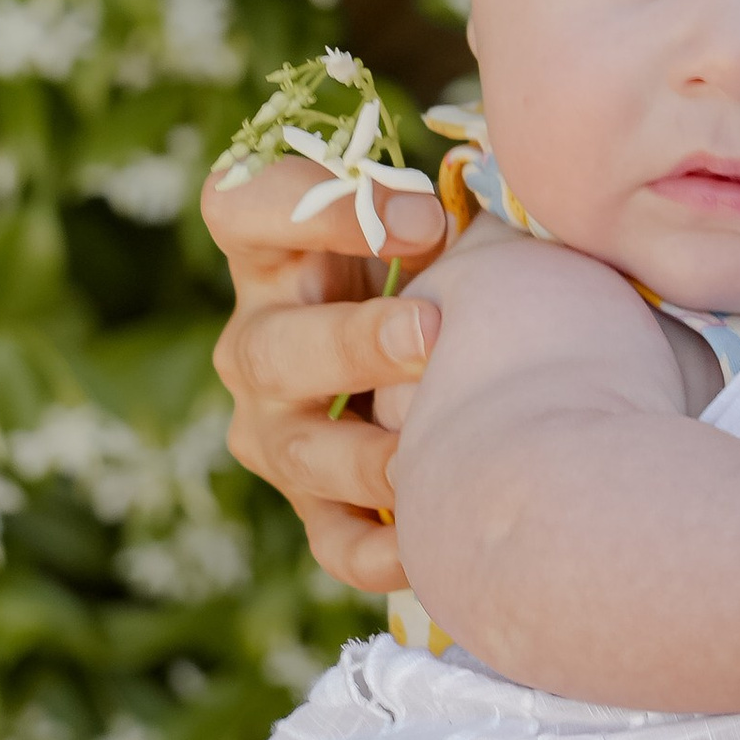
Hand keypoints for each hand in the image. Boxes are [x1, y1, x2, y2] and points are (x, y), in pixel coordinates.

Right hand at [201, 153, 449, 590]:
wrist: (467, 366)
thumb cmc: (449, 270)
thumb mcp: (443, 225)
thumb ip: (457, 199)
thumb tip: (498, 189)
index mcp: (274, 251)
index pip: (241, 206)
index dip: (314, 207)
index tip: (422, 216)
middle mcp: (257, 342)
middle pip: (268, 347)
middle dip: (352, 343)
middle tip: (433, 334)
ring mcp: (277, 431)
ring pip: (295, 450)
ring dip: (366, 453)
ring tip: (434, 448)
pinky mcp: (315, 507)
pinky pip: (332, 542)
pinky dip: (379, 550)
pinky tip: (431, 537)